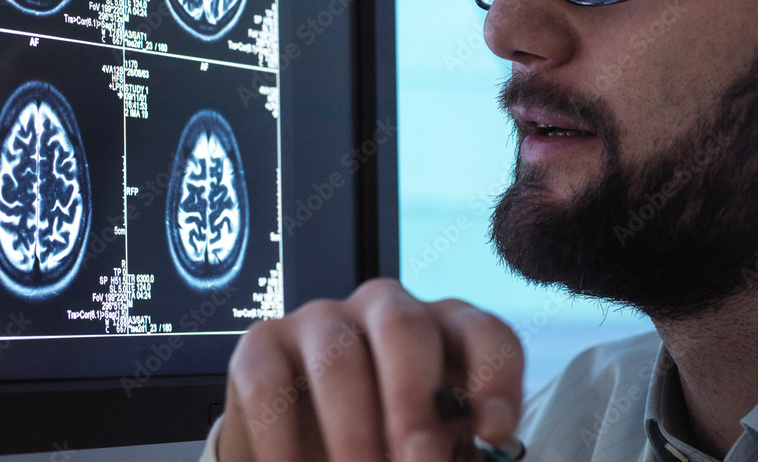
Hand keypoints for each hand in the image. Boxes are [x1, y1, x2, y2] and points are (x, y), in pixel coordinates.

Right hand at [216, 278, 523, 461]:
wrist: (300, 448)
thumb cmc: (384, 445)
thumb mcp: (427, 451)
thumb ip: (449, 451)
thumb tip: (477, 457)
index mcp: (443, 331)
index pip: (482, 332)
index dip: (495, 377)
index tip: (495, 433)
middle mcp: (384, 311)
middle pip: (406, 327)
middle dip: (414, 401)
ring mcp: (321, 320)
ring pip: (338, 355)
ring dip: (353, 430)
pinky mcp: (263, 344)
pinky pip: (270, 382)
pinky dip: (281, 439)